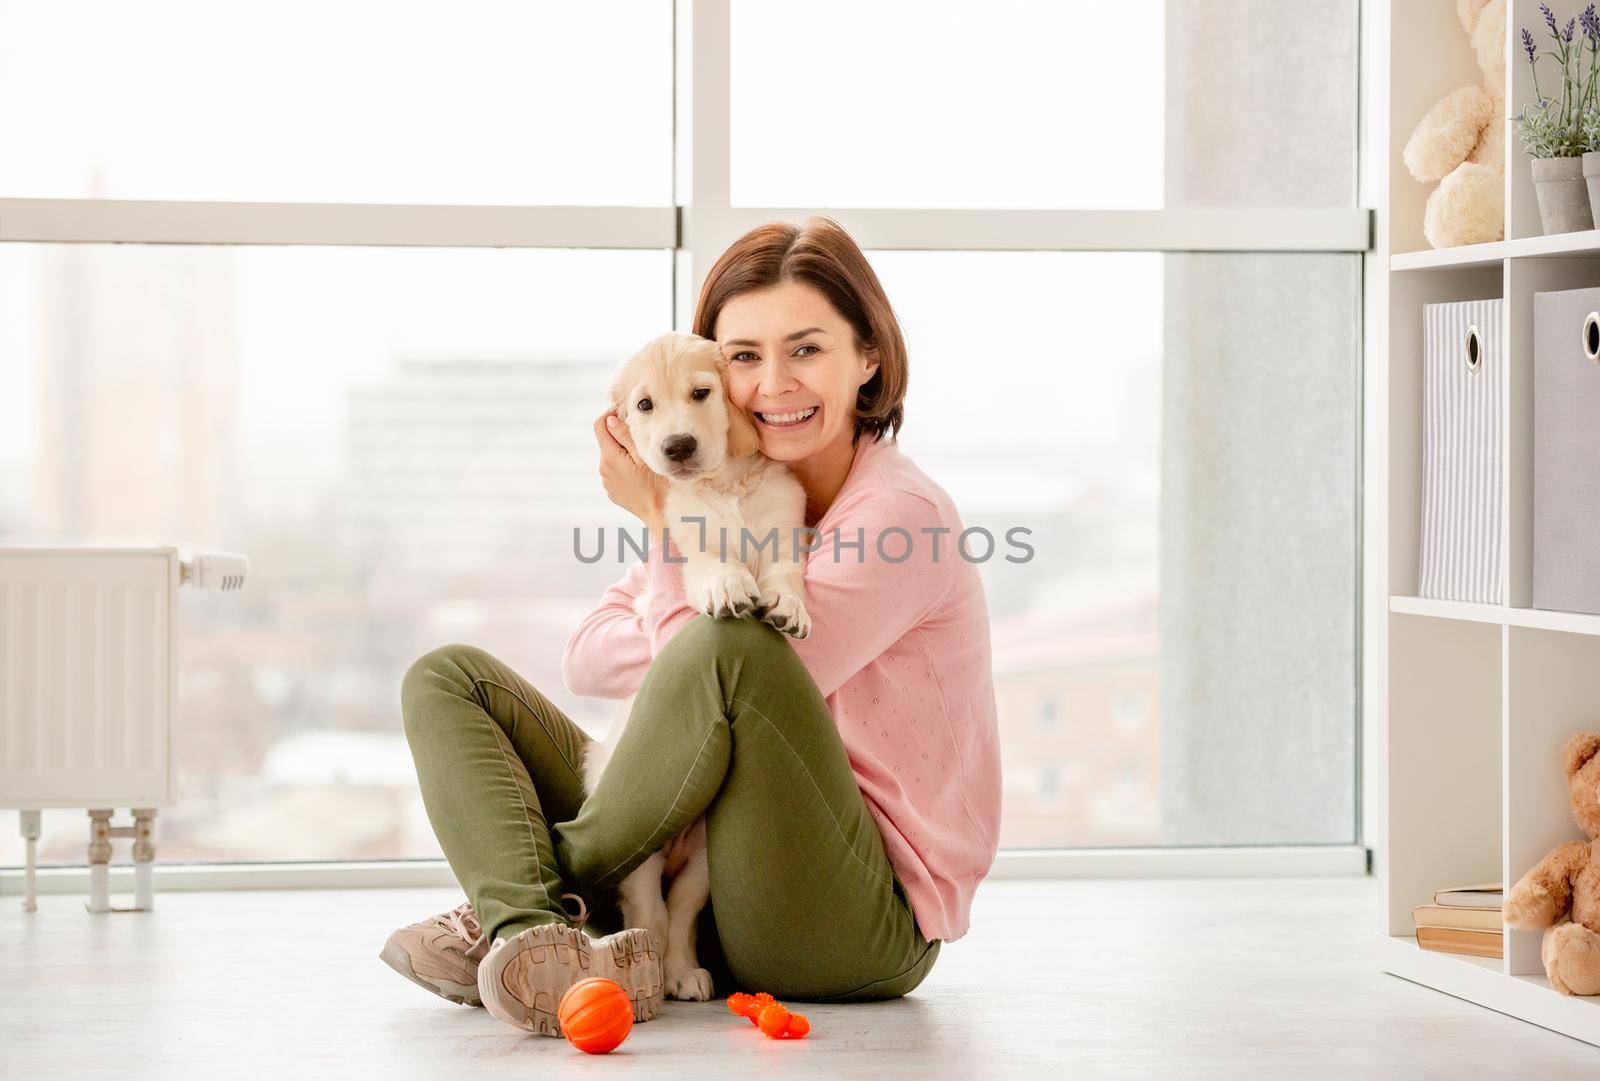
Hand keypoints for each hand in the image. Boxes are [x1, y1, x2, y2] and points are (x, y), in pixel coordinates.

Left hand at [594, 408, 666, 528]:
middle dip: (620, 433)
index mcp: (610, 457)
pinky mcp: (613, 491)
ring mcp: (607, 482)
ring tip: (645, 455)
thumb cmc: (659, 485)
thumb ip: (626, 436)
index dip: (610, 414)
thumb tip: (612, 420)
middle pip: (606, 441)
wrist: (661, 516)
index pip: (600, 425)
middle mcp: (603, 469)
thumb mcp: (646, 456)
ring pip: (612, 456)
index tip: (625, 411)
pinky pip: (616, 471)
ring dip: (624, 451)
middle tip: (643, 433)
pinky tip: (642, 473)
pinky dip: (625, 466)